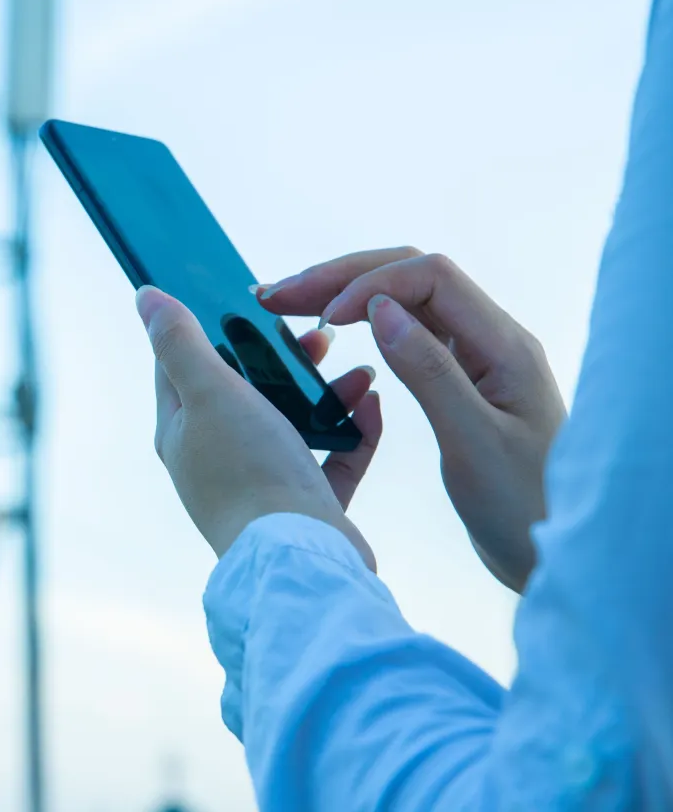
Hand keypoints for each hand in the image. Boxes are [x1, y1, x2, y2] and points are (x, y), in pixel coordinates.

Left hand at [135, 286, 379, 568]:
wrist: (302, 558)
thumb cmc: (248, 472)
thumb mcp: (209, 392)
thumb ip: (180, 343)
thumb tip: (145, 296)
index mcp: (184, 431)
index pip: (184, 366)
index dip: (209, 328)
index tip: (246, 301)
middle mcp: (217, 457)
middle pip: (247, 390)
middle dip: (282, 357)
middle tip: (316, 333)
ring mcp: (262, 482)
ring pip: (294, 421)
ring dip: (325, 389)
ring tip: (356, 368)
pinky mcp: (306, 503)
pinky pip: (333, 456)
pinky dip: (353, 429)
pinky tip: (372, 403)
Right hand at [254, 249, 566, 592]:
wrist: (552, 551)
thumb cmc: (523, 507)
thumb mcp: (473, 443)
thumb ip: (430, 372)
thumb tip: (380, 309)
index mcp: (503, 345)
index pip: (432, 276)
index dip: (371, 282)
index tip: (323, 317)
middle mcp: (490, 338)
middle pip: (411, 278)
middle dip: (343, 278)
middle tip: (276, 295)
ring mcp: (474, 357)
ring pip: (404, 303)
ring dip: (346, 295)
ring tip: (287, 305)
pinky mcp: (459, 379)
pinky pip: (407, 334)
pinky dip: (363, 326)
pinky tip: (330, 334)